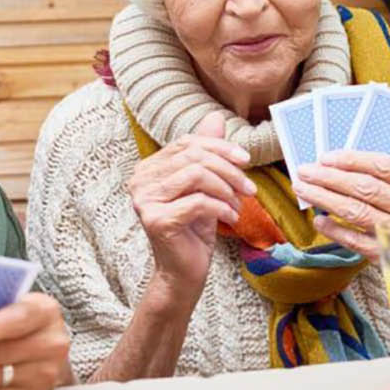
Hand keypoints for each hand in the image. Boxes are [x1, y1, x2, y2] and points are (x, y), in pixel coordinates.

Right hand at [128, 112, 254, 292]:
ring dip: (226, 189)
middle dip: (228, 169)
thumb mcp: (204, 187)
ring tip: (238, 204)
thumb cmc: (194, 229)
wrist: (183, 272)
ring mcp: (145, 201)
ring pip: (196, 176)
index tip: (246, 160)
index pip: (186, 144)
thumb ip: (206, 153)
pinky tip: (230, 218)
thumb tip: (215, 117)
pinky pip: (198, 202)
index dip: (219, 148)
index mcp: (148, 169)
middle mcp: (140, 181)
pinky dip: (221, 207)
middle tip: (249, 188)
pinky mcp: (157, 221)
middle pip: (193, 157)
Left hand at [293, 150, 389, 257]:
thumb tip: (341, 169)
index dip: (351, 160)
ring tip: (304, 190)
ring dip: (325, 199)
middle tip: (305, 172)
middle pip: (366, 188)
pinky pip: (356, 242)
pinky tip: (319, 221)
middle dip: (330, 177)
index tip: (325, 158)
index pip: (383, 166)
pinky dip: (335, 230)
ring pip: (357, 211)